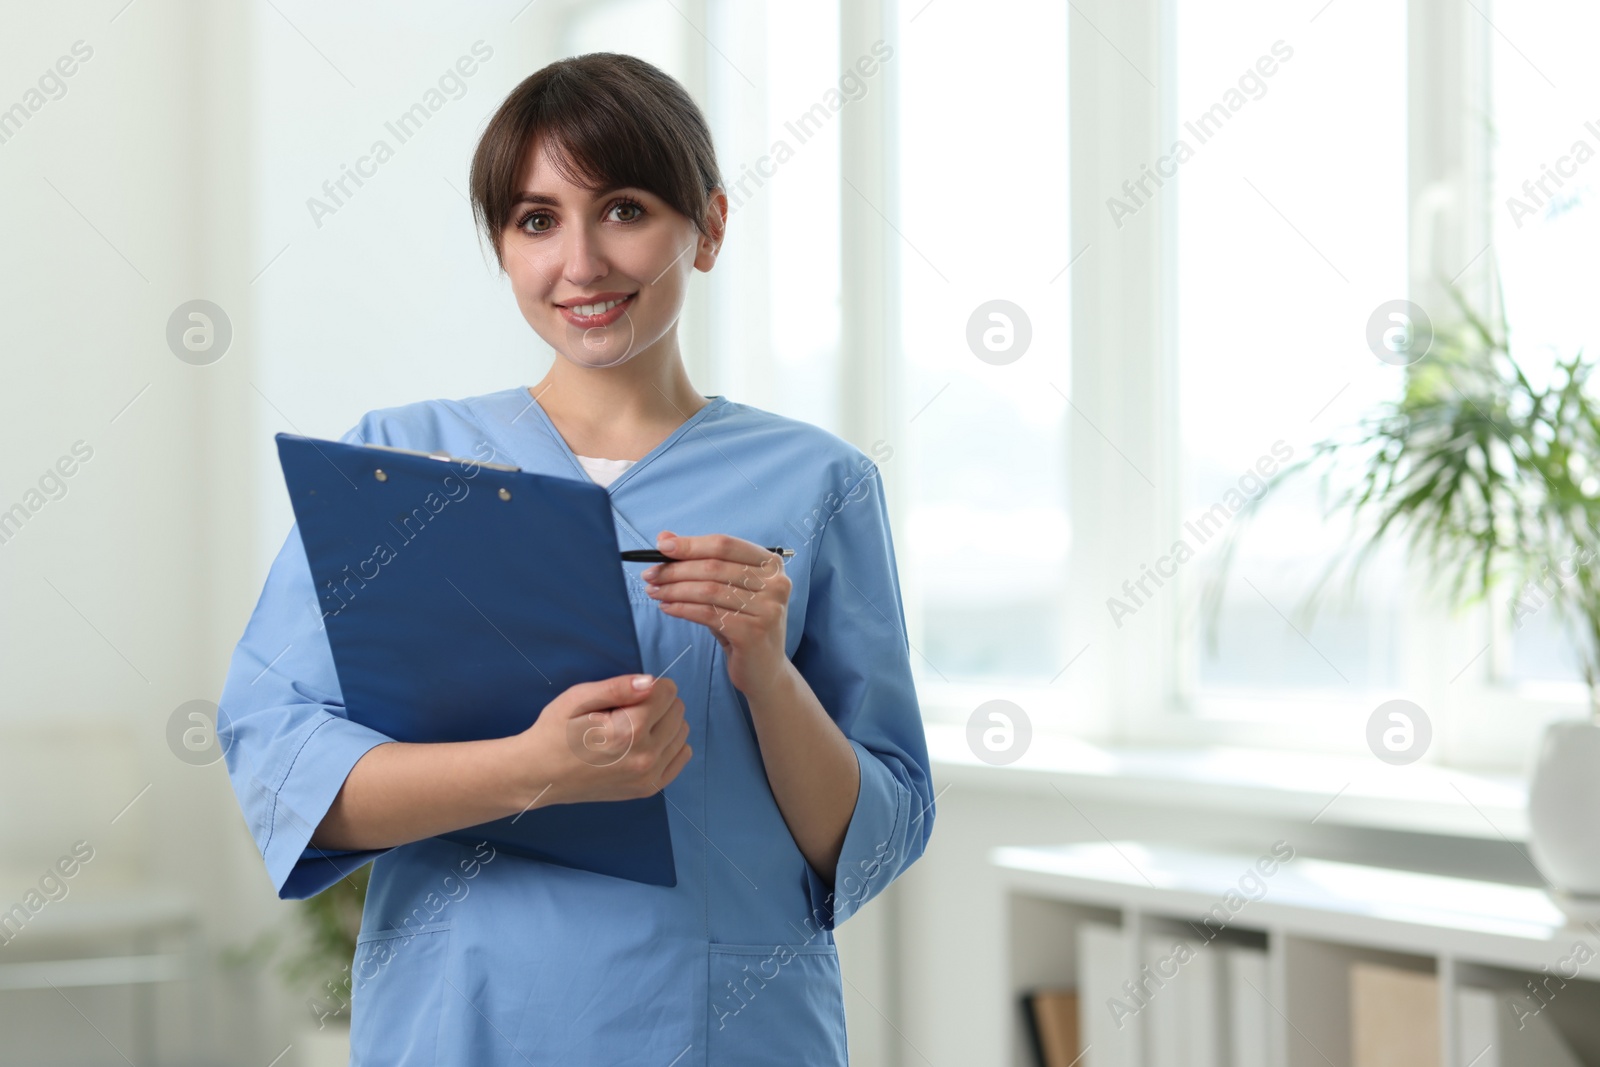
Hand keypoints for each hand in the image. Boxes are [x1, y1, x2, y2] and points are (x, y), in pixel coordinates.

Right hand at [513, 673, 689, 807]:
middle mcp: (645, 756)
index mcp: (628, 731)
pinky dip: (670, 743)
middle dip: (657, 703)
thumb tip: (650, 682)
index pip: (667, 692)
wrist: (540, 776)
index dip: (646, 686)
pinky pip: (682, 755)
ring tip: (633, 728)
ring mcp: (649, 776)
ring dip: (664, 723)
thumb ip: (616, 687)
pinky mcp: (649, 788)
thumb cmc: (555, 732)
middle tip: (625, 712)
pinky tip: (646, 743)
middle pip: (677, 710)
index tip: (625, 696)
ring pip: (682, 731)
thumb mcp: (577, 699)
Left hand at [641, 531, 790, 695]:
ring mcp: (768, 608)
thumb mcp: (726, 589)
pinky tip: (667, 608)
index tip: (661, 547)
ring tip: (654, 591)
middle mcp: (776, 583)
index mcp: (772, 563)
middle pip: (714, 567)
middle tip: (650, 575)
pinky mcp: (753, 632)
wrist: (764, 670)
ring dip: (675, 590)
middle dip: (676, 570)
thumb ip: (699, 561)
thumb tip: (665, 538)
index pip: (725, 545)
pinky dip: (682, 609)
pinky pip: (708, 614)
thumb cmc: (743, 624)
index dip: (691, 544)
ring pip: (709, 590)